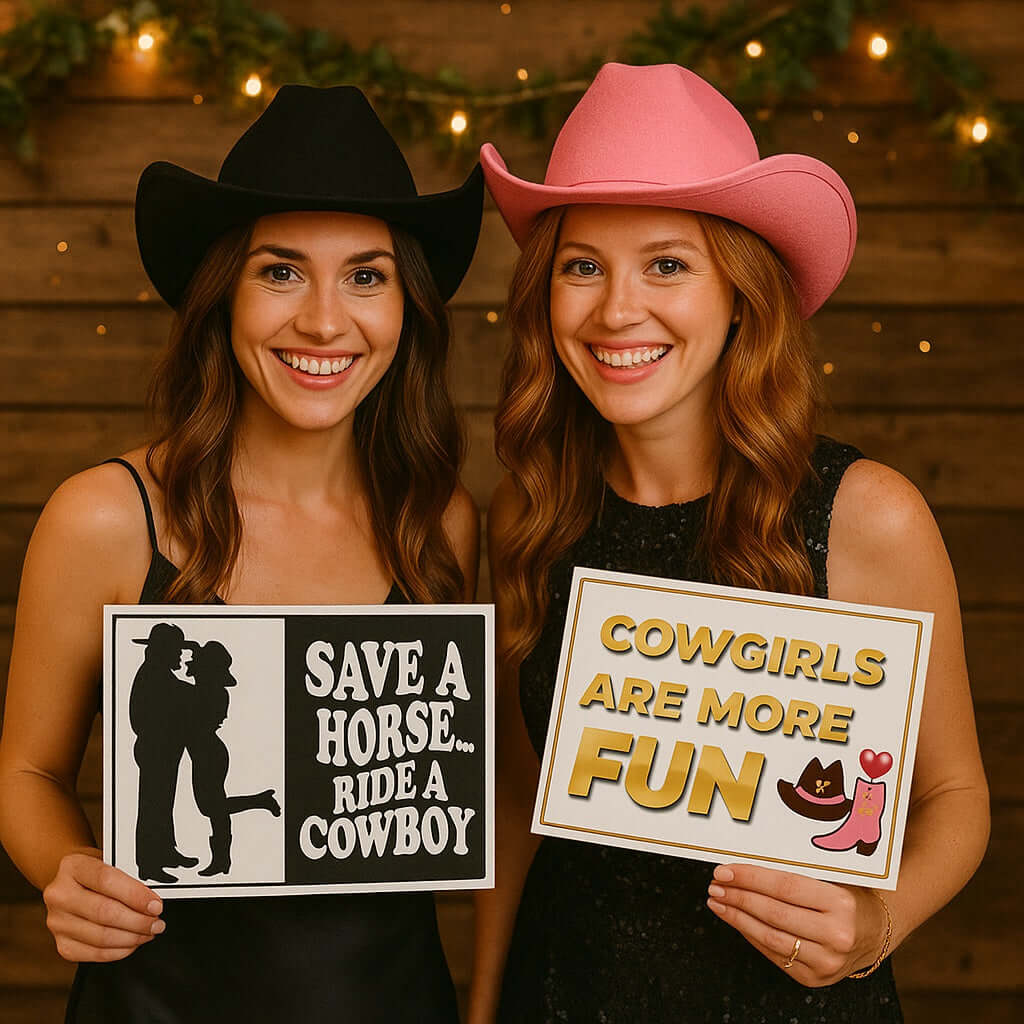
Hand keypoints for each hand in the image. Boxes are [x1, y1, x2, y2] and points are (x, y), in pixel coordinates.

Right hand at [43, 850, 164, 962]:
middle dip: (138, 921)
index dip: (135, 895)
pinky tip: (132, 942)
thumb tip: (153, 899)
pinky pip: (94, 954)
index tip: (156, 905)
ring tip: (149, 932)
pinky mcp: (62, 944)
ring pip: (101, 937)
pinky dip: (119, 951)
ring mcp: (57, 922)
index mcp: (73, 866)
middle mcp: (59, 895)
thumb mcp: (109, 861)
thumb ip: (127, 876)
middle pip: (104, 912)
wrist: (68, 883)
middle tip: (157, 923)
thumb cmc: (95, 872)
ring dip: (132, 938)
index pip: (106, 880)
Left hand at [706, 863, 886, 986]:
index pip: (784, 886)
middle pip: (773, 913)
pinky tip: (736, 920)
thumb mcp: (832, 877)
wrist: (875, 933)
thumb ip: (796, 871)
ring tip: (717, 901)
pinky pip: (773, 954)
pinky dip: (750, 935)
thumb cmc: (848, 895)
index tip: (725, 870)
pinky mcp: (815, 978)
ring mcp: (826, 961)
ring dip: (737, 918)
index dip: (750, 878)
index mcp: (841, 902)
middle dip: (738, 897)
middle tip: (715, 885)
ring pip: (769, 937)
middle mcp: (836, 934)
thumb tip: (746, 863)